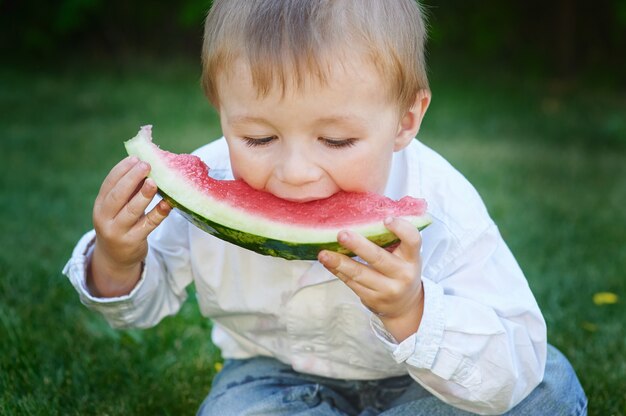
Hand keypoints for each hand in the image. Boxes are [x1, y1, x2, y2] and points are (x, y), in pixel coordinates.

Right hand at [89, 156, 170, 296]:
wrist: (115, 258)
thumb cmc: (120, 224)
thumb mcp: (117, 208)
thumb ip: (127, 191)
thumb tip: (144, 166)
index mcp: (100, 205)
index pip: (109, 183)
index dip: (122, 170)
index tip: (136, 158)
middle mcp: (104, 218)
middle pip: (118, 195)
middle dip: (132, 178)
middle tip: (146, 165)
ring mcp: (118, 231)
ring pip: (131, 211)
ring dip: (143, 195)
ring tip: (154, 182)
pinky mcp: (132, 242)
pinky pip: (148, 225)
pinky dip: (158, 213)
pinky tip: (167, 204)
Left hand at [318, 217, 423, 341]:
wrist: (405, 306)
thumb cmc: (401, 270)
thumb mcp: (405, 255)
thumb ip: (392, 239)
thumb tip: (365, 214)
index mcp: (412, 258)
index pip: (412, 240)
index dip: (401, 229)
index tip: (386, 219)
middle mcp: (402, 274)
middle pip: (378, 258)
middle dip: (358, 246)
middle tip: (341, 234)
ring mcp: (387, 289)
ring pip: (360, 274)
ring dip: (339, 262)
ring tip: (324, 253)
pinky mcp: (372, 299)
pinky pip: (351, 283)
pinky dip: (338, 271)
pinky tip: (328, 262)